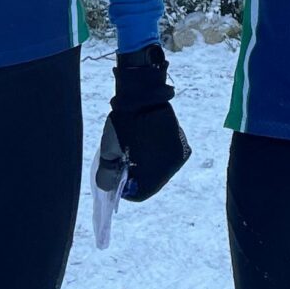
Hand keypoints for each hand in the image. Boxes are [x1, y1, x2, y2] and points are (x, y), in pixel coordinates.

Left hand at [108, 43, 192, 201]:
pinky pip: (167, 157)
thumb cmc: (124, 123)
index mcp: (156, 171)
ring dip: (148, 166)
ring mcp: (179, 155)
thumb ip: (107, 174)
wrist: (143, 95)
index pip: (142, 193)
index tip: (118, 182)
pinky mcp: (182, 143)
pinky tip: (146, 143)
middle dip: (138, 178)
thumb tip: (107, 188)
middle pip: (152, 182)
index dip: (127, 191)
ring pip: (160, 170)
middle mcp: (172, 166)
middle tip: (124, 166)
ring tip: (134, 152)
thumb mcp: (109, 150)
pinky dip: (156, 155)